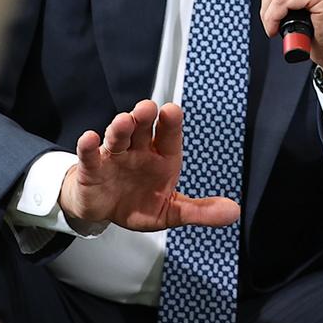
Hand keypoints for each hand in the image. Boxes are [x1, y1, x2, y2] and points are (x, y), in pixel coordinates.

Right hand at [59, 99, 239, 230]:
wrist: (105, 210)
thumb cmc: (139, 201)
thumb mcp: (171, 210)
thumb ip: (200, 210)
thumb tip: (233, 212)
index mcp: (162, 155)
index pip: (169, 134)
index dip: (170, 122)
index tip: (172, 111)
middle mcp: (139, 149)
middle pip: (142, 127)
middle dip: (144, 116)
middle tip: (147, 109)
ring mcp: (115, 156)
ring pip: (118, 136)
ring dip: (120, 128)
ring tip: (123, 122)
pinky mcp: (92, 169)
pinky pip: (90, 155)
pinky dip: (88, 147)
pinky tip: (89, 139)